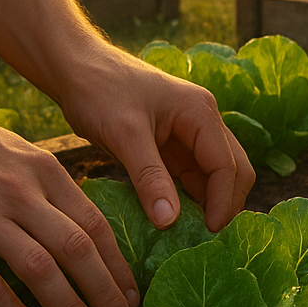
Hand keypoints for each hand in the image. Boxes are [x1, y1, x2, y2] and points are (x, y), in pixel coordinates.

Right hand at [0, 104, 141, 306]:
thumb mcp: (19, 153)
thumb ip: (51, 188)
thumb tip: (85, 229)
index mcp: (45, 172)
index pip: (95, 224)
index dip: (119, 264)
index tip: (133, 293)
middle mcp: (21, 194)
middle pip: (77, 250)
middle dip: (107, 292)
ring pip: (41, 271)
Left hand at [56, 45, 255, 233]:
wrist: (74, 68)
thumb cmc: (99, 90)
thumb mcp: (125, 134)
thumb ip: (150, 177)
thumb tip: (170, 222)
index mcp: (201, 113)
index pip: (227, 165)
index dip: (223, 201)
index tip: (209, 233)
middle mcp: (204, 122)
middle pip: (233, 170)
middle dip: (225, 203)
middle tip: (207, 238)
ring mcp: (189, 134)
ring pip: (213, 176)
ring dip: (207, 203)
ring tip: (191, 235)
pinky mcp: (171, 146)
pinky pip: (190, 177)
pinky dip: (187, 199)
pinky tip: (174, 219)